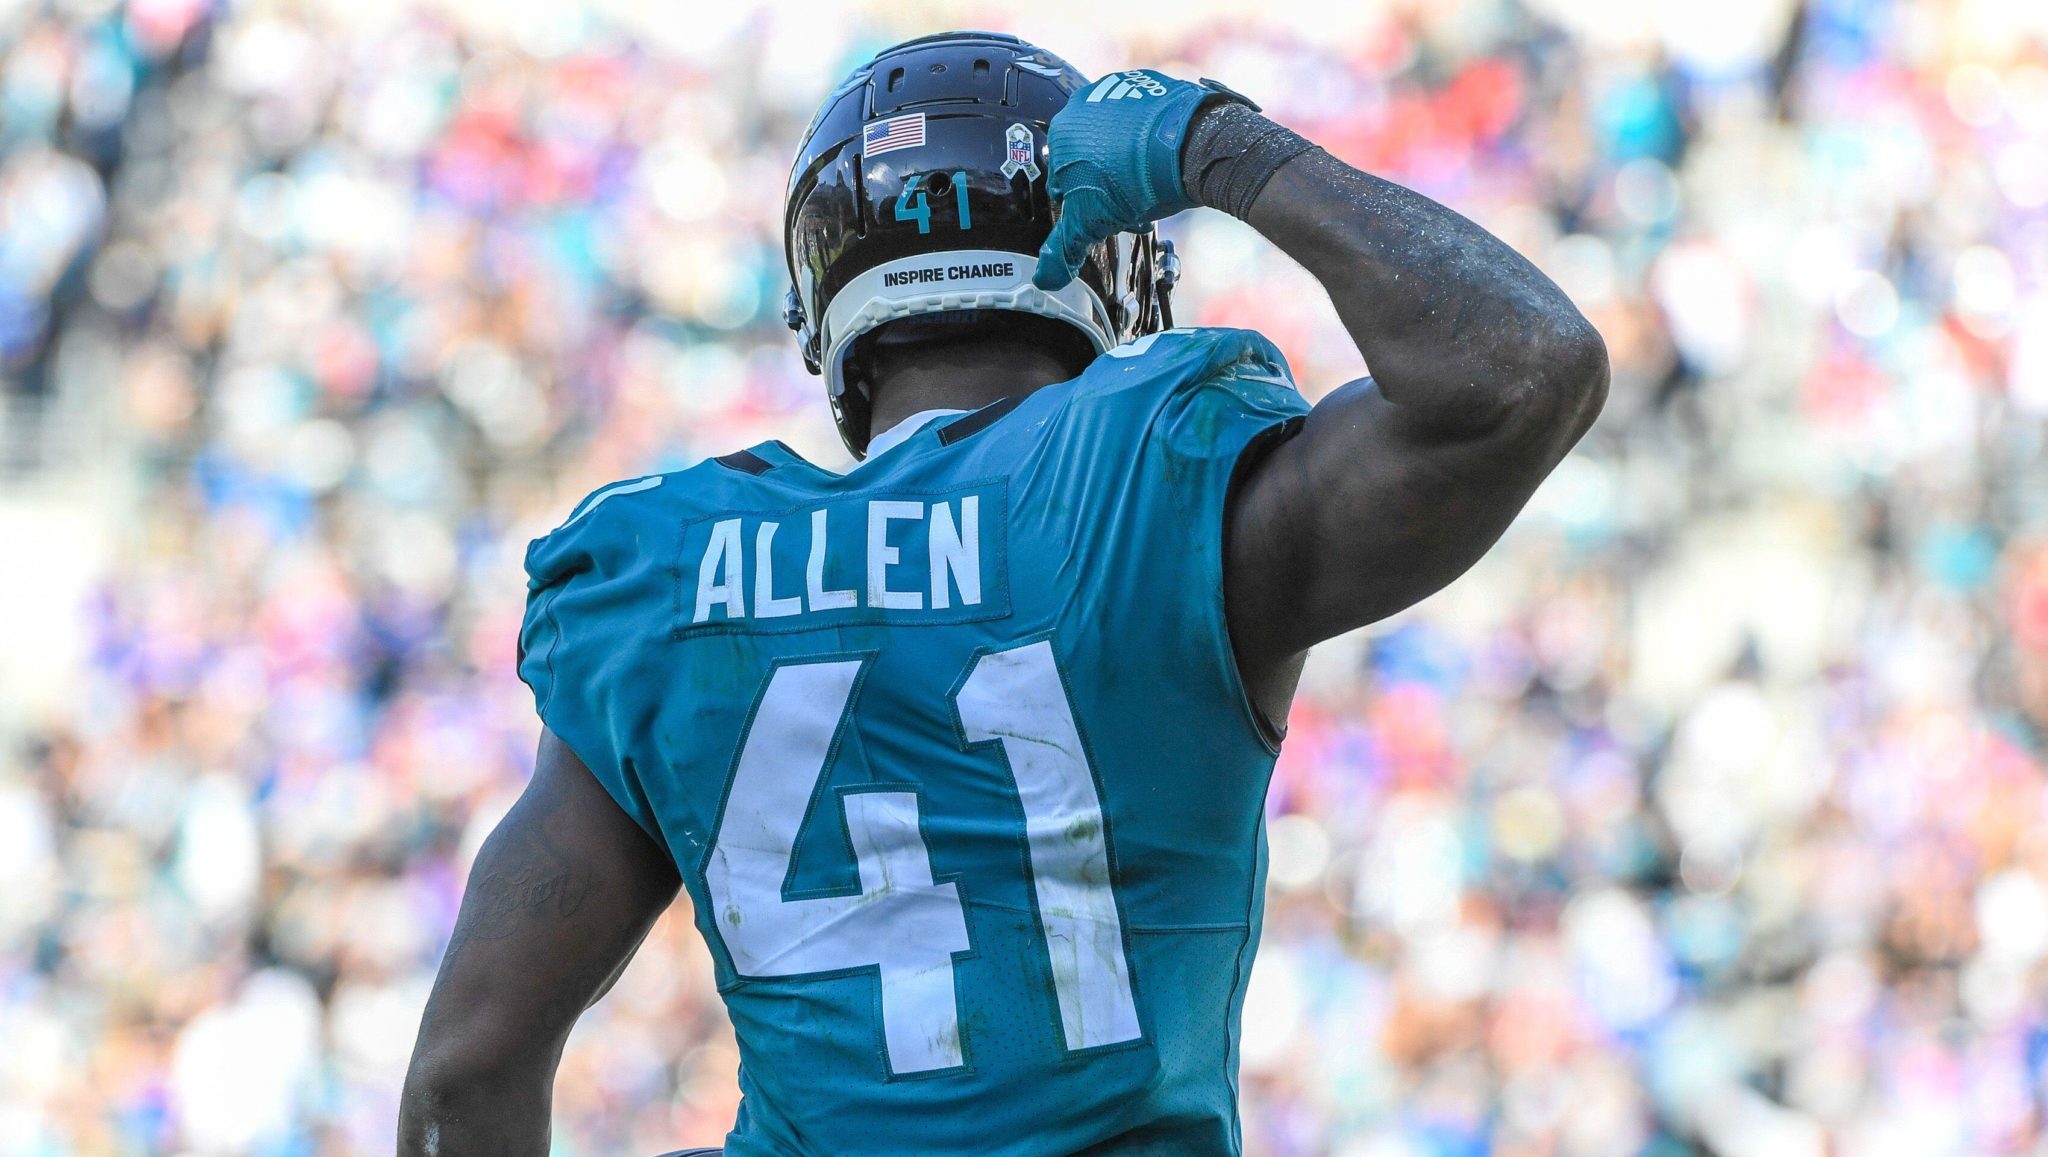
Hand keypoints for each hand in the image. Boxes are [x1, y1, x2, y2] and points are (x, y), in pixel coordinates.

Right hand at [1032, 70, 1226, 289]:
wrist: (1191, 147)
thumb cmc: (1137, 181)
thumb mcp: (1093, 223)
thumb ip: (1064, 249)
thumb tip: (1043, 279)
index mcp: (1061, 134)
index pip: (1062, 180)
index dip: (1083, 203)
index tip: (1104, 215)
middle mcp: (1083, 104)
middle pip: (1087, 155)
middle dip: (1104, 181)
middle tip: (1128, 203)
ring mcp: (1117, 90)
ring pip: (1112, 137)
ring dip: (1124, 159)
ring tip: (1148, 183)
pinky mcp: (1149, 86)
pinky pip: (1140, 118)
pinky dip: (1147, 137)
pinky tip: (1161, 158)